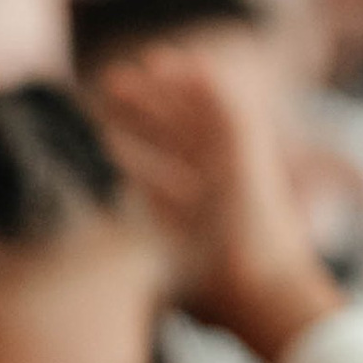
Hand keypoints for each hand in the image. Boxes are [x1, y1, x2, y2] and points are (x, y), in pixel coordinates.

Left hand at [90, 37, 342, 362]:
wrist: (262, 294)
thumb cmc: (216, 299)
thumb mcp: (166, 283)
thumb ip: (138, 276)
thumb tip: (105, 278)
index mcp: (194, 213)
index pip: (156, 171)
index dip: (130, 150)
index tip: (100, 135)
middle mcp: (215, 185)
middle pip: (176, 136)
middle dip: (145, 110)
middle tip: (112, 83)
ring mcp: (234, 170)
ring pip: (197, 117)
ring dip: (168, 90)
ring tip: (141, 63)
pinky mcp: (249, 159)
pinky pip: (228, 112)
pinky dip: (207, 88)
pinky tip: (184, 65)